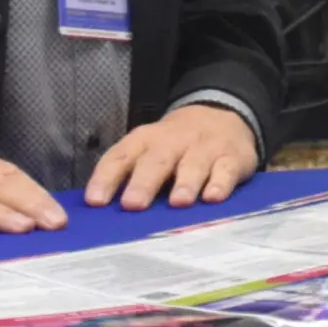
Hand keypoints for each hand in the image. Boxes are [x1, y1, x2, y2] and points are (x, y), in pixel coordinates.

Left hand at [86, 104, 258, 210]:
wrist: (223, 115)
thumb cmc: (176, 145)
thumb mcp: (150, 150)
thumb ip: (130, 176)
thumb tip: (104, 212)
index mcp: (145, 140)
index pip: (121, 156)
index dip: (106, 177)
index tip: (95, 201)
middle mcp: (173, 141)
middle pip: (156, 160)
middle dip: (144, 182)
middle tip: (133, 204)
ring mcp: (205, 148)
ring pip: (193, 164)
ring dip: (185, 183)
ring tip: (178, 202)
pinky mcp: (232, 157)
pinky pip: (226, 170)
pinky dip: (220, 183)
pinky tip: (213, 198)